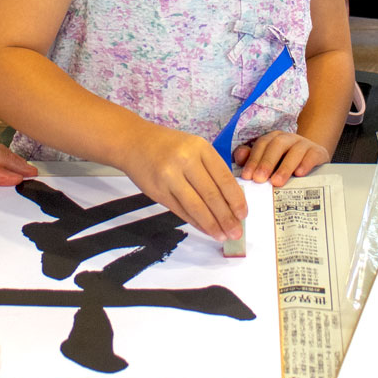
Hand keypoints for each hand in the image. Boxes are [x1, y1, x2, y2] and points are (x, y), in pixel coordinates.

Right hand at [117, 123, 246, 240]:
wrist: (134, 142)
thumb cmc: (169, 146)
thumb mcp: (194, 148)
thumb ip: (211, 170)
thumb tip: (231, 201)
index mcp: (200, 148)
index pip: (224, 178)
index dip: (236, 200)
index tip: (243, 215)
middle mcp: (186, 161)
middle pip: (212, 195)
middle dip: (227, 218)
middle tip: (236, 233)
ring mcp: (170, 177)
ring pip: (196, 206)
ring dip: (212, 225)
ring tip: (222, 236)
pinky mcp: (158, 191)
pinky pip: (181, 211)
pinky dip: (195, 222)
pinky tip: (205, 229)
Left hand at [234, 130, 329, 185]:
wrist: (313, 163)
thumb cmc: (285, 165)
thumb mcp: (269, 163)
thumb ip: (252, 159)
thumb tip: (239, 157)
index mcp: (273, 139)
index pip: (261, 145)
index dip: (253, 160)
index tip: (247, 176)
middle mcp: (288, 138)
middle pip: (276, 145)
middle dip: (266, 162)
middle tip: (259, 180)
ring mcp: (304, 144)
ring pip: (294, 151)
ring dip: (284, 166)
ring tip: (276, 182)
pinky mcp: (318, 152)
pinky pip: (312, 155)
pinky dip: (305, 164)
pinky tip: (299, 174)